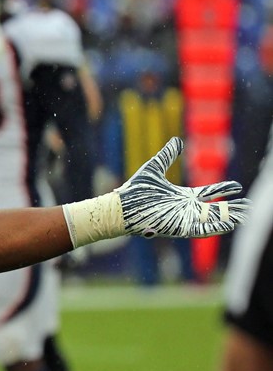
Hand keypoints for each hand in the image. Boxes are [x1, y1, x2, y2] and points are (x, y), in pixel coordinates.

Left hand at [116, 137, 248, 238]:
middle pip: (215, 209)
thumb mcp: (154, 169)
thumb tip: (177, 140)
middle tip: (249, 205)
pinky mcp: (178, 228)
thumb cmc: (135, 190)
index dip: (224, 190)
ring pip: (211, 220)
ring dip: (228, 219)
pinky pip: (200, 229)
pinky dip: (214, 227)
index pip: (209, 193)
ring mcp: (183, 219)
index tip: (238, 186)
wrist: (122, 206)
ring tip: (244, 216)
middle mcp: (185, 209)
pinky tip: (228, 225)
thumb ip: (167, 156)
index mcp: (182, 196)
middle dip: (232, 208)